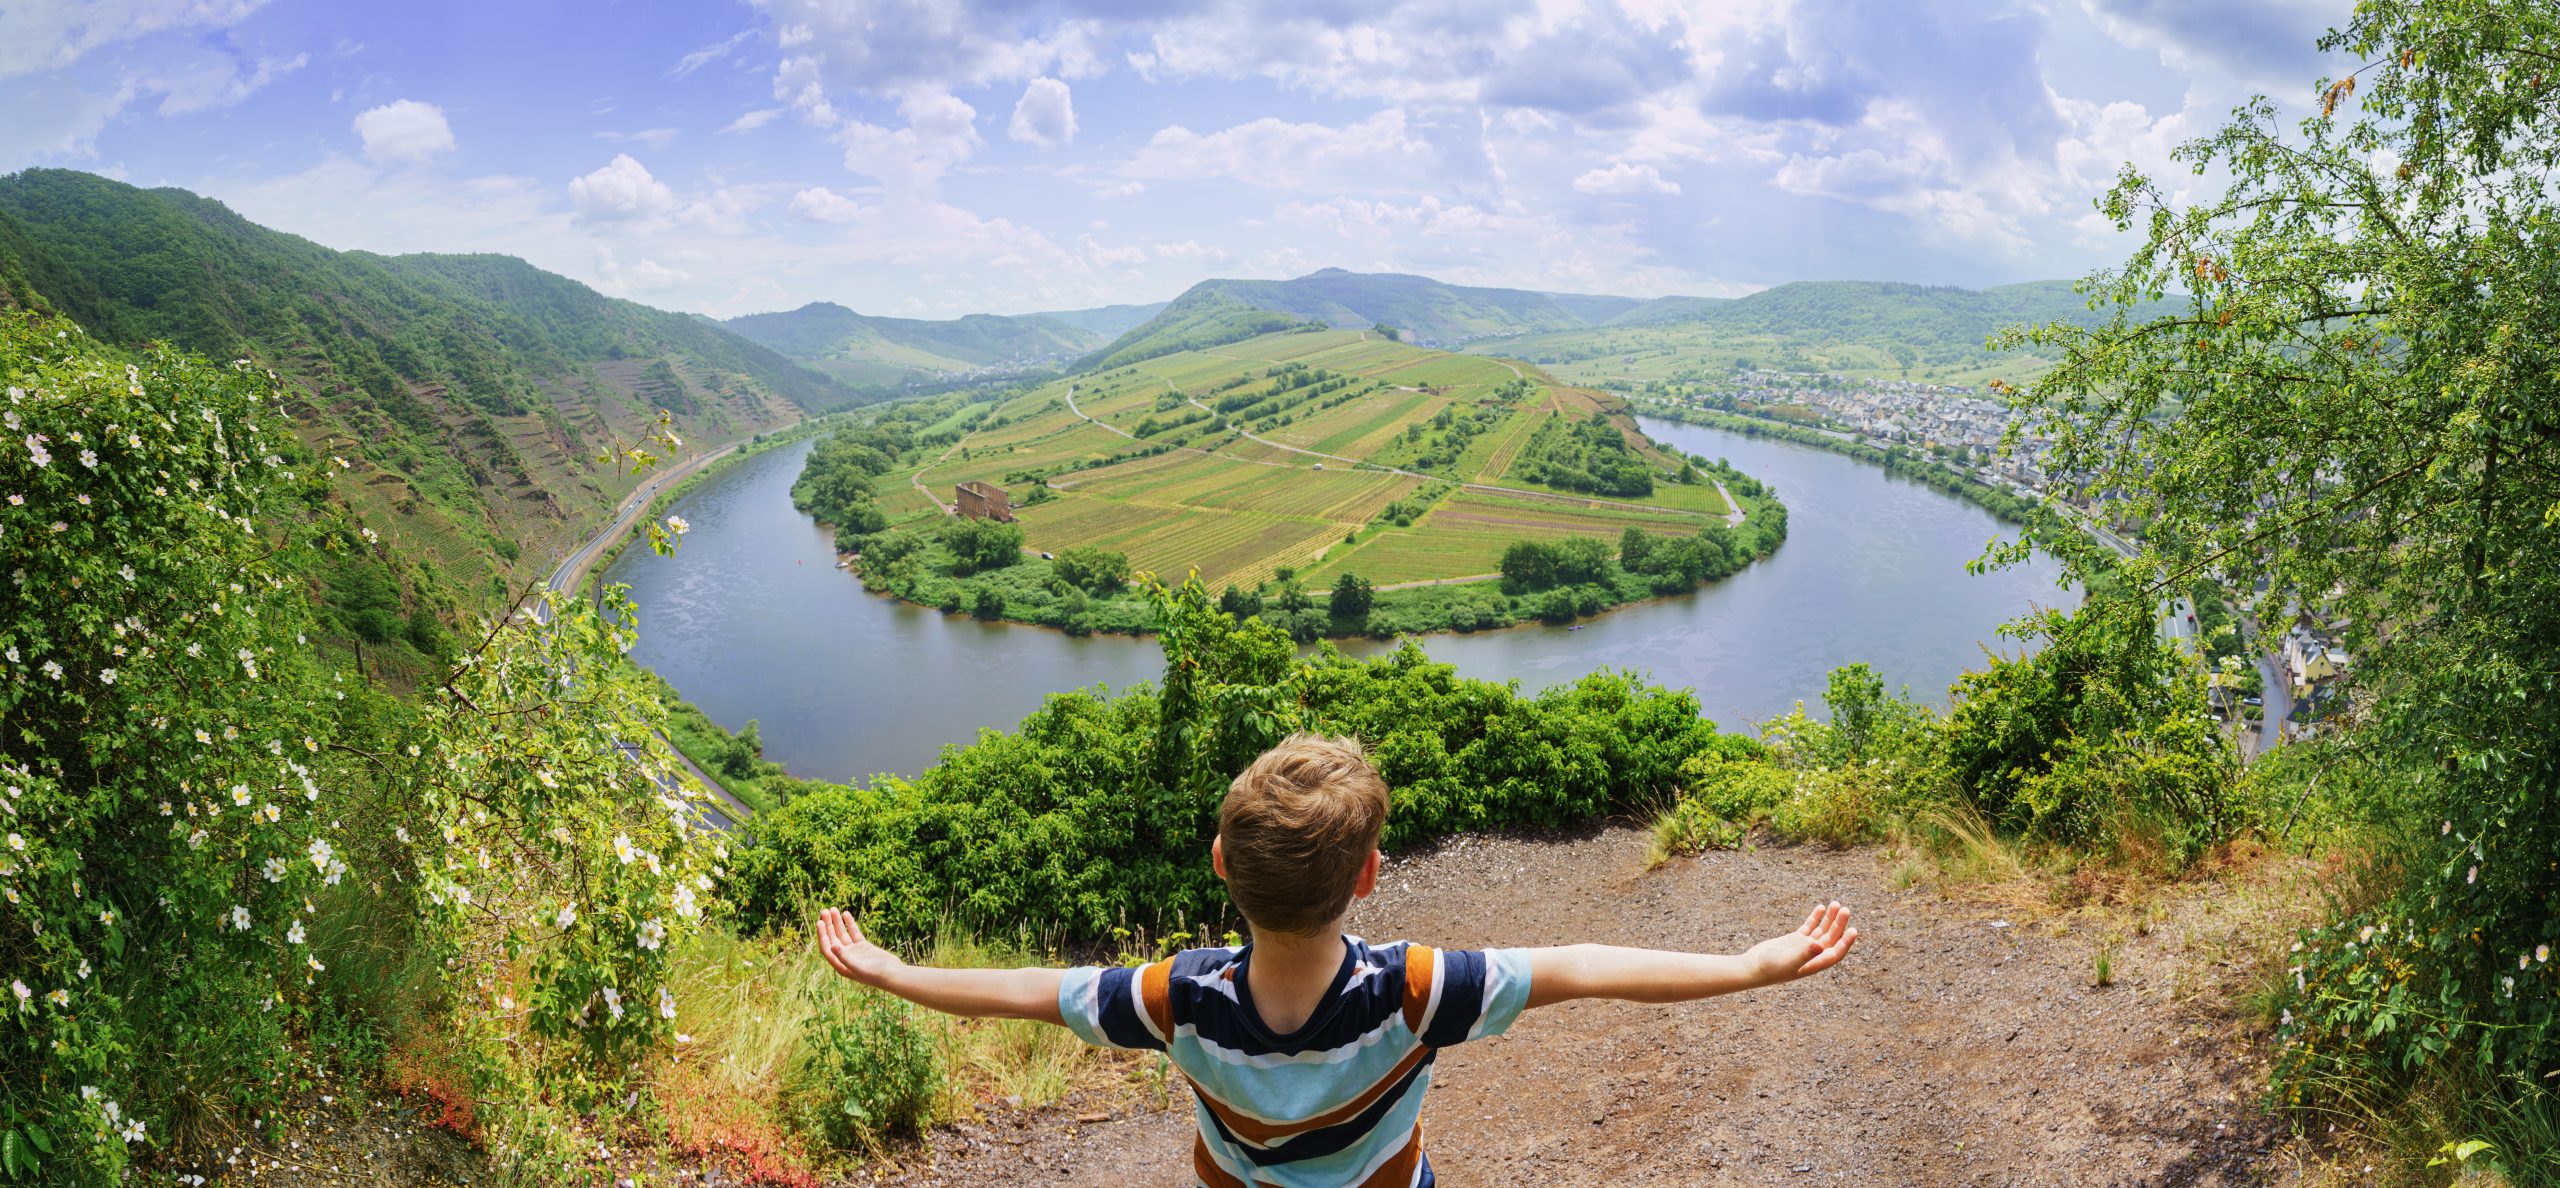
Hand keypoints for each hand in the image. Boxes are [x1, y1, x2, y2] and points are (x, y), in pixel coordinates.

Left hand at [814, 907, 900, 985]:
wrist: (893, 974)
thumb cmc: (875, 974)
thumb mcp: (859, 966)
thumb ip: (844, 957)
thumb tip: (831, 946)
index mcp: (840, 965)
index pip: (827, 948)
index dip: (822, 935)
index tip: (820, 922)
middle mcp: (845, 958)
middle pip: (833, 939)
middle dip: (828, 925)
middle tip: (824, 911)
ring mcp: (854, 951)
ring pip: (842, 934)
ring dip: (837, 922)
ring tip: (833, 909)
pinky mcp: (864, 946)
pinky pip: (854, 933)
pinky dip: (849, 924)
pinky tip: (846, 914)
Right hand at [1743, 901, 1857, 985]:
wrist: (1752, 967)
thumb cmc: (1769, 969)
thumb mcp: (1788, 961)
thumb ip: (1804, 954)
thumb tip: (1819, 946)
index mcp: (1814, 964)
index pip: (1835, 953)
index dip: (1845, 942)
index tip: (1853, 930)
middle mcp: (1812, 956)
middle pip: (1831, 938)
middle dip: (1839, 924)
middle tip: (1845, 909)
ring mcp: (1804, 947)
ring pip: (1822, 930)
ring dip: (1830, 918)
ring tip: (1836, 904)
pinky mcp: (1794, 940)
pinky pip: (1809, 927)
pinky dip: (1815, 918)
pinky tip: (1821, 907)